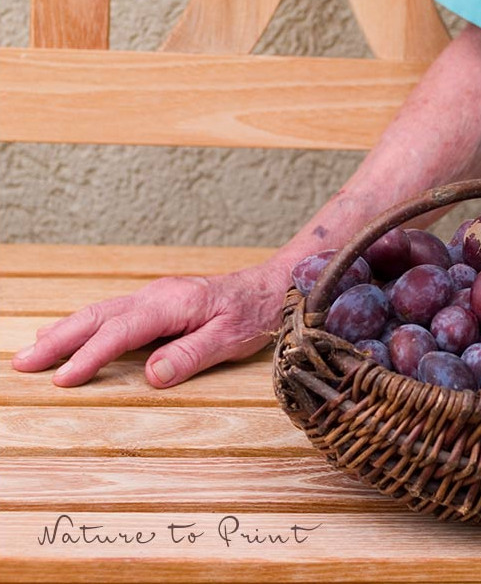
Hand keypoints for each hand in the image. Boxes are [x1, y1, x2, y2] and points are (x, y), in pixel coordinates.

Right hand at [11, 261, 291, 387]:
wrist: (271, 285)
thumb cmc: (254, 312)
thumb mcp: (230, 339)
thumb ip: (190, 355)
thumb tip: (151, 376)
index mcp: (171, 304)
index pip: (120, 332)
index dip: (89, 356)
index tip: (62, 378)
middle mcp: (156, 296)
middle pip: (97, 316)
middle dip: (59, 340)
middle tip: (23, 363)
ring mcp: (156, 296)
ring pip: (100, 312)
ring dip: (66, 331)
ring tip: (34, 350)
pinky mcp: (159, 302)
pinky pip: (113, 312)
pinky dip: (86, 324)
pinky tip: (72, 332)